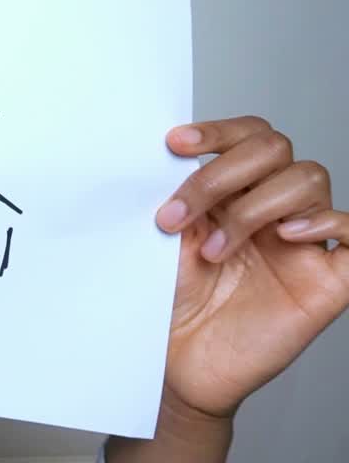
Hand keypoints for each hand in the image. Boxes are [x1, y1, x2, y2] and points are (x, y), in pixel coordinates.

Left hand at [157, 116, 347, 418]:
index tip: (175, 144)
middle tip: (178, 215)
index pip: (247, 136)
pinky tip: (285, 236)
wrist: (178, 365)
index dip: (217, 131)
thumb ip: (179, 195)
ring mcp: (301, 242)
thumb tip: (169, 150)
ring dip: (254, 206)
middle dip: (221, 173)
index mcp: (234, 192)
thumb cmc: (170, 305)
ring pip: (308, 179)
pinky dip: (326, 221)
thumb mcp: (166, 241)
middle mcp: (270, 210)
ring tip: (215, 249)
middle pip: (275, 149)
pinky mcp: (329, 281)